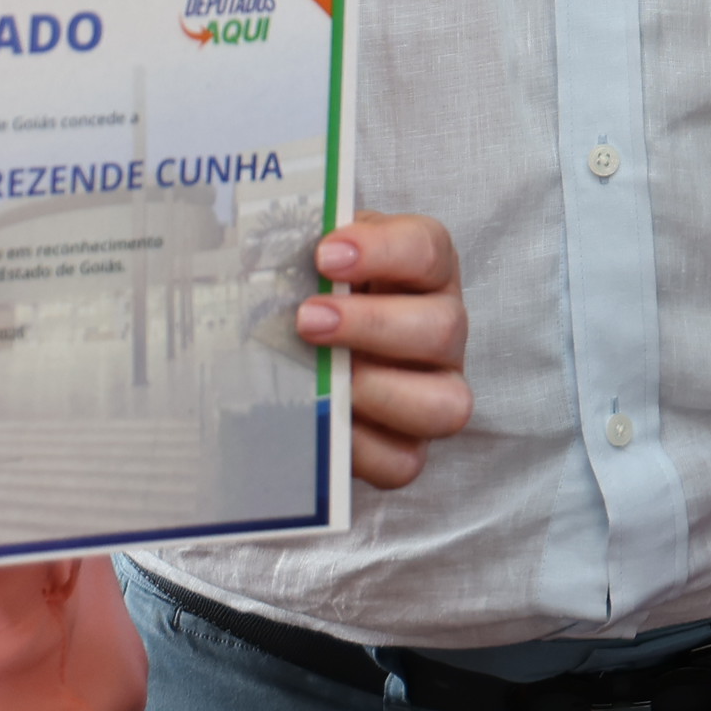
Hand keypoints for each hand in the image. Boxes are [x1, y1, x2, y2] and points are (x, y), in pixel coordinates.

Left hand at [301, 215, 469, 489]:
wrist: (304, 343)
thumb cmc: (315, 291)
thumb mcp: (312, 259)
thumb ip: (301, 252)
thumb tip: (263, 258)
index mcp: (426, 270)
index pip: (428, 249)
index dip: (383, 251)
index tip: (325, 256)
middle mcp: (442, 329)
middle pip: (444, 328)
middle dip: (372, 324)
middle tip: (307, 319)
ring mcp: (437, 391)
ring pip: (446, 404)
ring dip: (378, 391)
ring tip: (321, 378)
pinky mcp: (411, 445)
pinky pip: (405, 461)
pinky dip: (362, 447)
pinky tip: (324, 421)